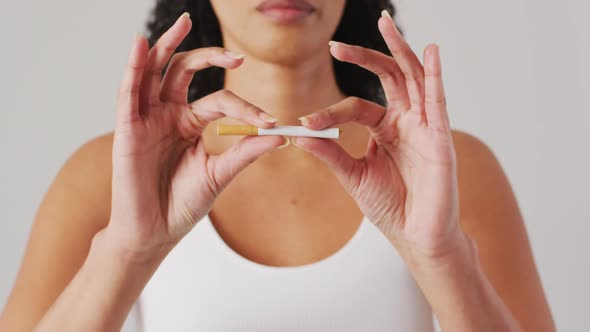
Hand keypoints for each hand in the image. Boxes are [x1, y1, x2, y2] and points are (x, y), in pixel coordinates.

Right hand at [106, 13, 285, 260]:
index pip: (219, 101)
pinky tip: (141, 45)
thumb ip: (245, 152)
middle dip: (208, 56)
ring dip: (167, 45)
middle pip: (183, 71)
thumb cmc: (182, 204)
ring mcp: (147, 119)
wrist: (155, 233)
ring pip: (154, 71)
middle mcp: (168, 114)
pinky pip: (129, 92)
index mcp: (190, 123)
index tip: (269, 122)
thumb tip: (281, 135)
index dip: (245, 109)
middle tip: (237, 56)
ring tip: (183, 21)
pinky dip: (133, 67)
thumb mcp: (219, 174)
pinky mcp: (128, 129)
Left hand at [293, 11, 467, 266]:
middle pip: (387, 77)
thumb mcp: (353, 176)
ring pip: (412, 78)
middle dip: (365, 57)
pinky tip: (430, 51)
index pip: (356, 107)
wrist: (415, 235)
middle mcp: (405, 121)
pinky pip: (438, 99)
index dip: (330, 113)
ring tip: (384, 23)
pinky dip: (435, 74)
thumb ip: (330, 153)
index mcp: (385, 129)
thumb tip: (298, 134)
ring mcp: (424, 125)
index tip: (305, 123)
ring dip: (398, 50)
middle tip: (336, 45)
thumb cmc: (390, 206)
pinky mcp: (440, 136)